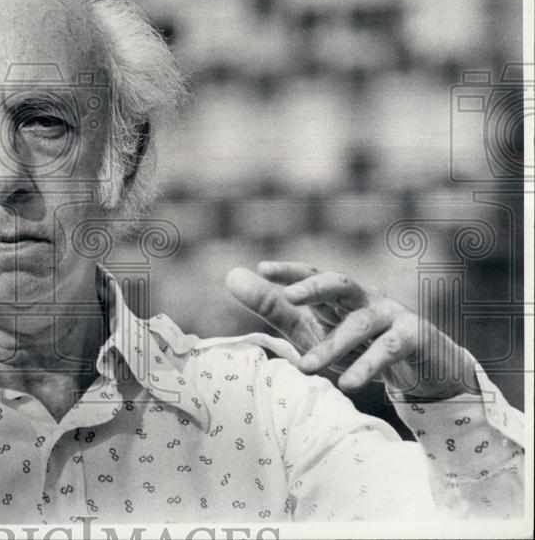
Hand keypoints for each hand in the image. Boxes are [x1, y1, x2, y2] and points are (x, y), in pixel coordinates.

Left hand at [225, 261, 478, 400]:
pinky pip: (389, 349)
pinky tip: (348, 385)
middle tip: (289, 297)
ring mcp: (392, 314)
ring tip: (304, 368)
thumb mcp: (311, 329)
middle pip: (340, 283)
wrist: (423, 369)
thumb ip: (274, 307)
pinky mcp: (414, 338)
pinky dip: (367, 366)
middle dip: (315, 286)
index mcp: (338, 294)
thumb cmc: (357, 343)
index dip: (289, 271)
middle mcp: (365, 297)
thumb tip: (230, 277)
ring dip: (332, 345)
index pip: (313, 274)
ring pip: (361, 323)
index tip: (261, 269)